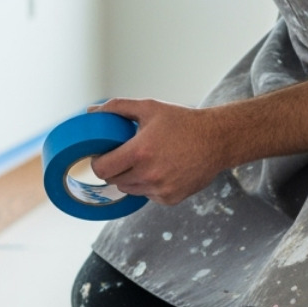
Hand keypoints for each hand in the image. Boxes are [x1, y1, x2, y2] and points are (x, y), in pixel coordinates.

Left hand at [86, 98, 228, 205]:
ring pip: (130, 190)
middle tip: (122, 156)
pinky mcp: (170, 199)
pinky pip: (148, 195)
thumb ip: (117, 107)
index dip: (98, 162)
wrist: (216, 140)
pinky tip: (159, 170)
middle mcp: (149, 175)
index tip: (101, 155)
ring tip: (142, 162)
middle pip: (114, 181)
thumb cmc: (182, 122)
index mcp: (140, 152)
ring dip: (130, 178)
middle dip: (114, 169)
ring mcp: (160, 189)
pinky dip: (148, 185)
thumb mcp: (149, 107)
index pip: (102, 169)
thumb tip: (91, 112)